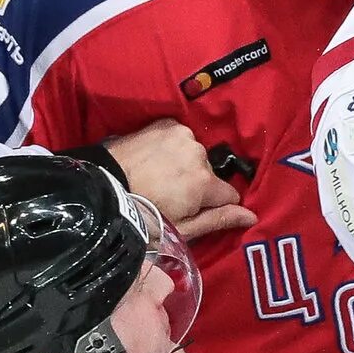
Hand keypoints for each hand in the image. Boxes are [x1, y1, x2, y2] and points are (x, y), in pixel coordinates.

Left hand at [101, 120, 255, 239]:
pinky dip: (172, 148)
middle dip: (196, 185)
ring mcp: (182, 135)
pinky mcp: (166, 124)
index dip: (215, 205)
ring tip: (158, 177)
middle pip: (209, 174)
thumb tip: (251, 215)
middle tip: (168, 196)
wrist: (102, 185)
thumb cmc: (142, 215)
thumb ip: (218, 219)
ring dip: (184, 165)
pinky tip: (154, 159)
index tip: (193, 210)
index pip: (229, 194)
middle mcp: (199, 154)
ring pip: (195, 155)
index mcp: (204, 182)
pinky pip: (180, 138)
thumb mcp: (181, 228)